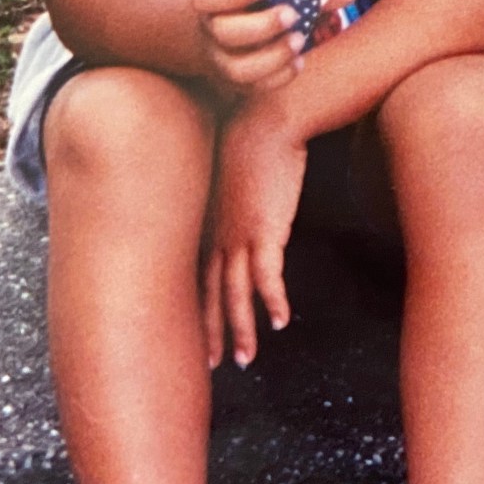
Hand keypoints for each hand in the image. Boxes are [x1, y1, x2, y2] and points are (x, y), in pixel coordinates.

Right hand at [191, 0, 347, 99]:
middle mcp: (211, 31)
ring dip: (273, 57)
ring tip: (299, 40)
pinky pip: (256, 88)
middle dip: (262, 25)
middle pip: (226, 34)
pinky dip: (280, 76)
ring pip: (239, 69)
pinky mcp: (238, 83)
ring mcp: (222, 61)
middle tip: (291, 14)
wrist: (223, 27)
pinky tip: (299, 62)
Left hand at [203, 102, 306, 368]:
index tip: (203, 335)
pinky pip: (267, 277)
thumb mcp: (240, 173)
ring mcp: (240, 235)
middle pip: (211, 294)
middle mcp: (220, 236)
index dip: (202, 310)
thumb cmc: (256, 138)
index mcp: (212, 224)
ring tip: (246, 360)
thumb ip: (241, 195)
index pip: (201, 278)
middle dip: (213, 332)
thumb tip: (248, 201)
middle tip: (214, 364)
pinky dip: (274, 302)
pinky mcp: (265, 230)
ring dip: (241, 330)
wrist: (266, 119)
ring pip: (235, 294)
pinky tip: (281, 322)